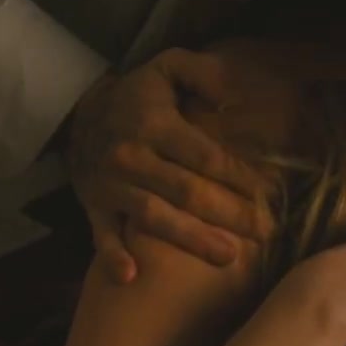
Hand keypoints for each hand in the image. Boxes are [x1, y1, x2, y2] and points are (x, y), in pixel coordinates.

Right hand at [66, 48, 271, 282]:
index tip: (268, 193)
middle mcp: (132, 156)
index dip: (238, 176)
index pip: (204, 156)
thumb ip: (205, 72)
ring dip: (191, 239)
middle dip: (228, 214)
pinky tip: (131, 278)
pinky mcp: (94, 208)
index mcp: (155, 124)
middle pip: (186, 191)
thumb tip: (234, 98)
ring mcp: (110, 186)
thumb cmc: (137, 96)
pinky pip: (102, 236)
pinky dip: (113, 257)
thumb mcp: (168, 67)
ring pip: (154, 217)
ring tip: (228, 257)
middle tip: (265, 233)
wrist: (77, 115)